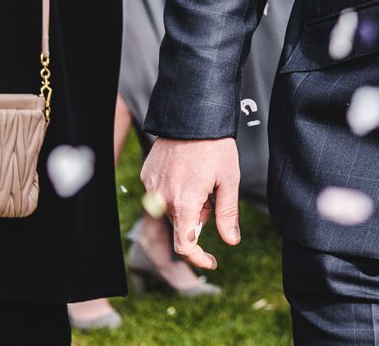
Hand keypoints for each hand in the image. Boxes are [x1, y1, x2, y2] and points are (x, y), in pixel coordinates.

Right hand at [141, 136, 242, 271]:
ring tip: (201, 180)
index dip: (198, 258)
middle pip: (181, 225)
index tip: (211, 261)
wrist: (192, 117)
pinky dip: (175, 192)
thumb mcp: (229, 180)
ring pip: (170, 210)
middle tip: (213, 195)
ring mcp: (151, 187)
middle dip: (198, 218)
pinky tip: (188, 172)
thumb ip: (227, 214)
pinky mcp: (146, 176)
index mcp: (184, 202)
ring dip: (187, 205)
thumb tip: (231, 241)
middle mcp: (162, 198)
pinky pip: (161, 194)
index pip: (185, 245)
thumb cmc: (215, 147)